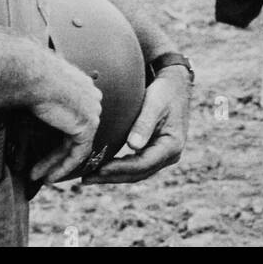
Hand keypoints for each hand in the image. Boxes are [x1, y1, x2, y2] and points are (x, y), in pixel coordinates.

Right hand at [28, 53, 102, 185]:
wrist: (32, 75)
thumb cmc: (28, 76)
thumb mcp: (36, 87)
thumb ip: (39, 98)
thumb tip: (19, 102)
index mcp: (80, 84)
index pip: (74, 114)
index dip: (59, 133)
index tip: (43, 146)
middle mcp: (90, 96)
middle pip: (74, 131)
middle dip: (56, 153)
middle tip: (39, 168)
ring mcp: (92, 110)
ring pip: (75, 144)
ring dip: (56, 163)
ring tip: (39, 177)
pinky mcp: (88, 125)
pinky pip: (78, 153)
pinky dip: (64, 166)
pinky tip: (49, 177)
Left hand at [84, 68, 190, 183]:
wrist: (176, 85)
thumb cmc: (164, 91)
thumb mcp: (155, 103)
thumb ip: (144, 124)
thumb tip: (133, 146)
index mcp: (172, 146)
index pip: (143, 164)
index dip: (120, 168)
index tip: (99, 168)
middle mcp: (170, 155)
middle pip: (138, 173)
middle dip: (112, 177)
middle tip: (86, 178)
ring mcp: (164, 156)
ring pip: (136, 173)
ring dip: (113, 176)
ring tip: (89, 176)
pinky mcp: (156, 153)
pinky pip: (136, 165)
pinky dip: (119, 168)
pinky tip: (102, 168)